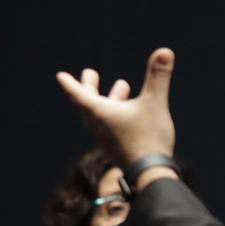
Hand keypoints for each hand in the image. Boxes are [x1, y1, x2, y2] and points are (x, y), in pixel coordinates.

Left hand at [55, 49, 177, 168]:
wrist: (150, 174)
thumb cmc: (148, 138)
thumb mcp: (155, 103)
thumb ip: (158, 77)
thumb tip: (165, 51)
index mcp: (100, 114)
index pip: (80, 95)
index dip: (71, 84)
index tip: (59, 76)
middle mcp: (99, 127)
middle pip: (88, 104)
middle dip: (89, 87)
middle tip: (89, 73)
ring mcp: (107, 139)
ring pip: (102, 115)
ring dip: (109, 98)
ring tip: (122, 85)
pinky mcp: (117, 148)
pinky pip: (111, 126)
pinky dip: (116, 112)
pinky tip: (130, 111)